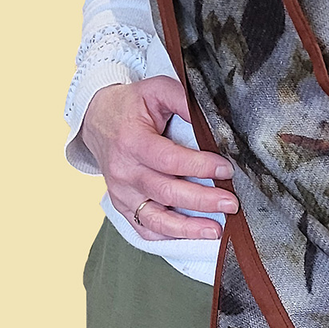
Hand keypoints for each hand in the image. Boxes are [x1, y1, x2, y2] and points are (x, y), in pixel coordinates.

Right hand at [80, 77, 238, 239]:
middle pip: (166, 192)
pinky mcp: (123, 205)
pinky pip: (145, 228)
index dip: (199, 166)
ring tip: (215, 230)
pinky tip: (191, 237)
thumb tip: (212, 117)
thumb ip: (184, 100)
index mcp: (132, 141)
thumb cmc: (132, 106)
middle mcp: (124, 171)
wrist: (97, 120)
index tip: (226, 169)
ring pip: (155, 218)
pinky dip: (168, 237)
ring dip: (187, 228)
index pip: (169, 159)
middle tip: (231, 203)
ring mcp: (122, 192)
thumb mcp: (156, 91)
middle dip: (202, 200)